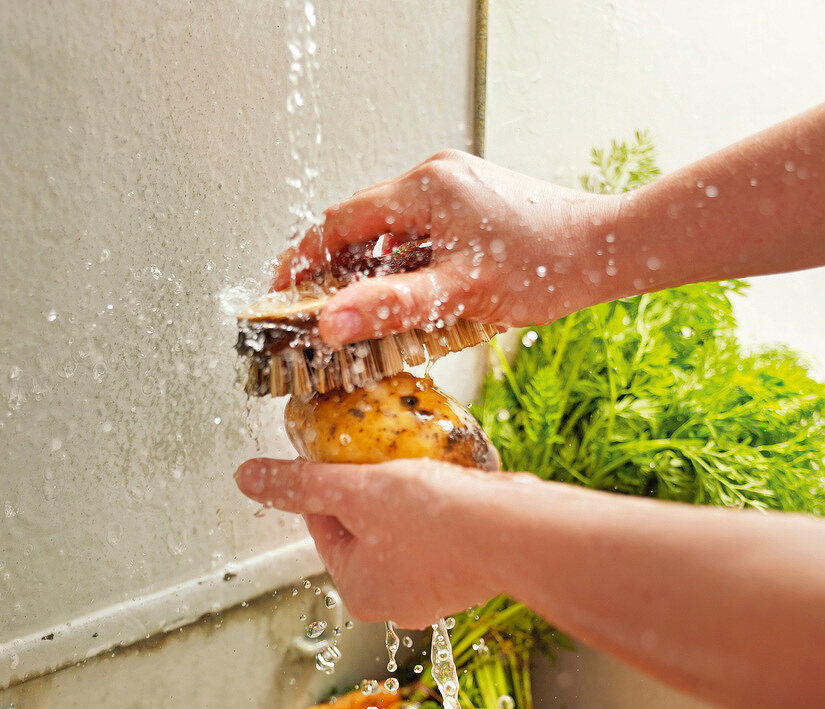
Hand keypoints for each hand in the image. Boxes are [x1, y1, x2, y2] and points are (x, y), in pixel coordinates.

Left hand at [234, 457, 504, 626]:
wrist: (513, 533)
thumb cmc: (433, 519)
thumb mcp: (353, 490)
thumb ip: (300, 484)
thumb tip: (248, 477)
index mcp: (357, 591)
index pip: (324, 524)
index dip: (332, 482)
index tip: (347, 455)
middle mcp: (394, 605)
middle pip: (365, 531)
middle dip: (373, 494)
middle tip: (389, 461)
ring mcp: (436, 596)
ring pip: (405, 534)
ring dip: (409, 502)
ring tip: (424, 471)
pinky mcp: (469, 580)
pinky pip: (442, 540)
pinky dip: (443, 516)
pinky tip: (454, 491)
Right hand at [270, 150, 619, 347]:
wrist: (607, 249)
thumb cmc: (545, 266)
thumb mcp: (461, 293)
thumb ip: (392, 306)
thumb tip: (330, 323)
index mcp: (425, 188)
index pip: (339, 220)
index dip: (303, 259)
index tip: (282, 292)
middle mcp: (436, 176)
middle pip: (362, 222)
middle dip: (335, 268)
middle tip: (319, 312)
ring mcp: (456, 186)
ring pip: (391, 229)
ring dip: (372, 269)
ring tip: (363, 314)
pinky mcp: (473, 202)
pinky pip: (420, 232)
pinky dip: (405, 263)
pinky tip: (411, 297)